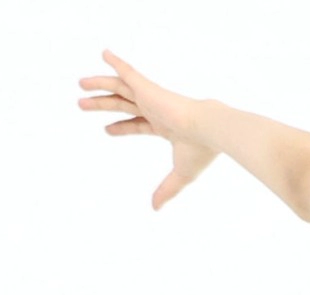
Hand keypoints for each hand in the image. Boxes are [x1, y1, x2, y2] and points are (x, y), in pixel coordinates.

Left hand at [78, 50, 217, 209]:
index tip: (106, 129)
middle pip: (124, 105)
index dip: (122, 128)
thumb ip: (167, 189)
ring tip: (80, 84)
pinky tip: (104, 53)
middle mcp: (157, 110)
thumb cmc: (201, 151)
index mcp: (166, 127)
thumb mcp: (181, 175)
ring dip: (101, 85)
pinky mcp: (149, 89)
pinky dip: (117, 63)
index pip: (138, 125)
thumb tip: (155, 209)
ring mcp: (152, 98)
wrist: (210, 131)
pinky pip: (129, 73)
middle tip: (83, 105)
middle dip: (104, 105)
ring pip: (120, 89)